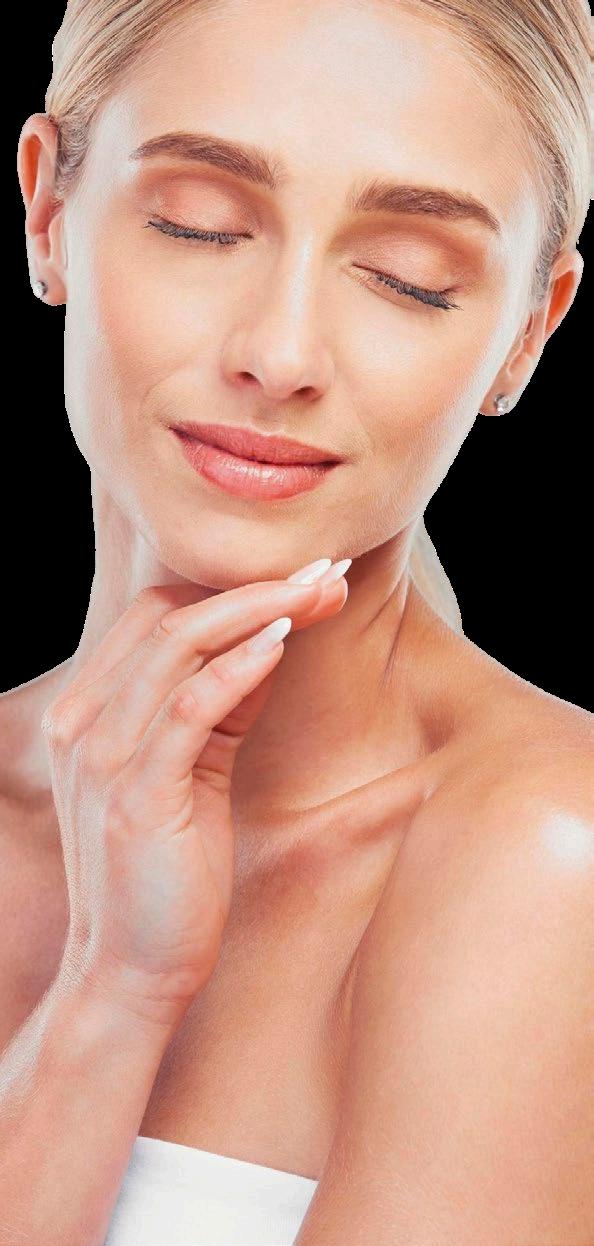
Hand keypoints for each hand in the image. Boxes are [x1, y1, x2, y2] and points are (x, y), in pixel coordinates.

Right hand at [45, 566, 348, 1034]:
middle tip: (324, 572)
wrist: (131, 971)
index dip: (229, 588)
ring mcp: (102, 759)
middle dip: (253, 586)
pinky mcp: (136, 798)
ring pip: (177, 648)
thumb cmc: (168, 872)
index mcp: (89, 712)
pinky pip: (187, 710)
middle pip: (168, 618)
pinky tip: (282, 644)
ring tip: (318, 593)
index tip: (303, 576)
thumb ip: (221, 705)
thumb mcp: (195, 771)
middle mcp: (83, 724)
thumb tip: (273, 639)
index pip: (153, 616)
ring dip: (258, 610)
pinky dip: (237, 669)